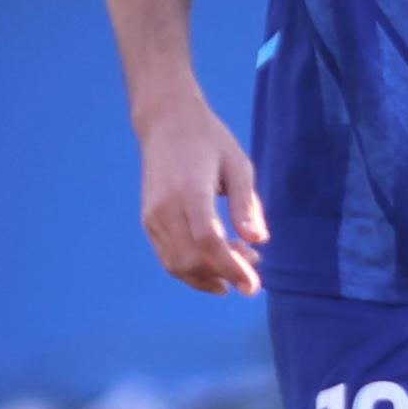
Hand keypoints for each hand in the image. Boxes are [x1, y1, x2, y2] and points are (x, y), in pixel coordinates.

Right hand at [139, 97, 266, 293]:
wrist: (166, 121)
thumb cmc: (209, 140)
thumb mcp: (238, 166)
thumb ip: (247, 205)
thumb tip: (259, 240)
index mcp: (190, 191)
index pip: (208, 242)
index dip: (231, 268)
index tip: (253, 286)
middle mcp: (165, 207)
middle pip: (192, 260)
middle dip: (225, 274)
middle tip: (254, 266)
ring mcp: (152, 215)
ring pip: (177, 265)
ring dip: (209, 275)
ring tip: (238, 262)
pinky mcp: (148, 220)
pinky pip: (168, 257)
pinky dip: (192, 270)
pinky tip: (217, 264)